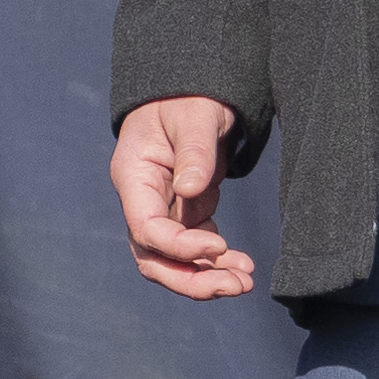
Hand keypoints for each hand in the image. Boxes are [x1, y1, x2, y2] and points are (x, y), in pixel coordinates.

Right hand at [109, 97, 254, 299]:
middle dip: (190, 279)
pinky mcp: (185, 211)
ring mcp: (163, 209)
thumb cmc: (188, 97)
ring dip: (205, 278)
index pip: (146, 228)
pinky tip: (243, 267)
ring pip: (172, 261)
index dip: (180, 246)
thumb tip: (192, 190)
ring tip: (244, 282)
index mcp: (134, 177)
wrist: (192, 92)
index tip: (220, 245)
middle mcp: (142, 200)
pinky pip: (195, 249)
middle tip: (233, 286)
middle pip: (152, 258)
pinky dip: (216, 263)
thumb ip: (193, 151)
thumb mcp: (194, 115)